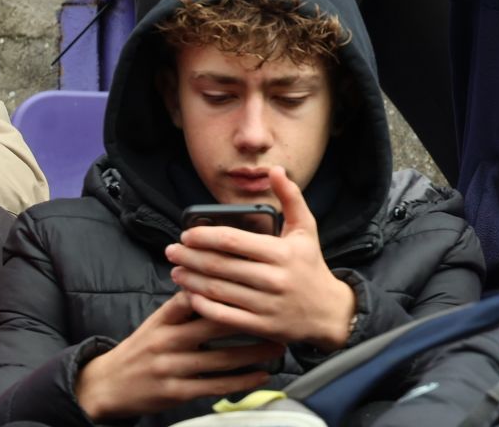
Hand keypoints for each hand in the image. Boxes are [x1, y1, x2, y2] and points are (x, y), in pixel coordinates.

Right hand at [74, 292, 280, 420]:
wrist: (108, 385)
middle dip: (251, 319)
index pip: (197, 296)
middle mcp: (168, 340)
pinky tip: (261, 375)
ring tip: (278, 345)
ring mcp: (172, 367)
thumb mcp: (157, 321)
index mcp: (164, 318)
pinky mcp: (177, 392)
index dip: (227, 288)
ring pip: (221, 358)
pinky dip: (242, 381)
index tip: (257, 282)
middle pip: (215, 325)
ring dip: (255, 353)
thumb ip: (184, 305)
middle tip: (278, 314)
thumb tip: (219, 280)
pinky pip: (215, 385)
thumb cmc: (142, 348)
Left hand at [166, 167, 356, 348]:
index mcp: (281, 253)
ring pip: (217, 291)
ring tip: (176, 271)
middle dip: (189, 257)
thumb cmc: (311, 265)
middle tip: (171, 251)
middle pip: (220, 266)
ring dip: (191, 280)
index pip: (233, 241)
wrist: (327, 311)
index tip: (187, 234)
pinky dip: (202, 306)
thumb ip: (291, 197)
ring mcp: (266, 305)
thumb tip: (276, 170)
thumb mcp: (306, 229)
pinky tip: (189, 296)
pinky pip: (223, 316)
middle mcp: (273, 279)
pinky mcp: (260, 326)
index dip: (204, 236)